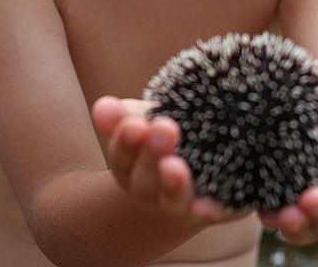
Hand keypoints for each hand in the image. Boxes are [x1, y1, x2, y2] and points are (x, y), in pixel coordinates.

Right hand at [92, 96, 248, 224]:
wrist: (199, 179)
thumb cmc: (166, 139)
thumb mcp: (144, 122)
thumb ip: (125, 116)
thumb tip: (103, 106)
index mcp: (131, 170)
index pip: (122, 158)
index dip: (126, 142)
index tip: (134, 123)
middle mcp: (151, 194)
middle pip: (144, 182)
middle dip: (151, 155)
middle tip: (164, 128)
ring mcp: (181, 207)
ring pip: (173, 201)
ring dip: (173, 184)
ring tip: (175, 166)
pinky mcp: (215, 211)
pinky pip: (212, 212)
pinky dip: (210, 209)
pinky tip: (211, 204)